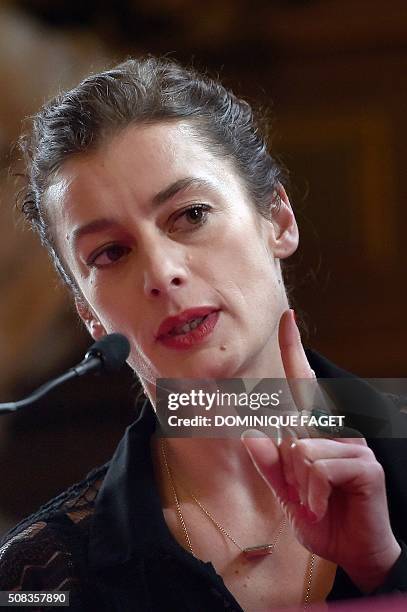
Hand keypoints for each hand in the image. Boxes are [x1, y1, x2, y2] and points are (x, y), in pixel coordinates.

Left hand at [242, 309, 400, 592]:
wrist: (352, 552)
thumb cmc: (322, 516)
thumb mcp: (287, 490)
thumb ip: (269, 463)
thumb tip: (250, 432)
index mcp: (318, 430)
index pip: (303, 383)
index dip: (293, 349)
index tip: (287, 318)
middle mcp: (337, 430)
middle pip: (291, 427)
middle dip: (287, 471)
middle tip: (305, 497)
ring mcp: (353, 445)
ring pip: (301, 449)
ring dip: (300, 485)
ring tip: (318, 501)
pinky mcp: (364, 464)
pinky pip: (318, 466)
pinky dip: (314, 493)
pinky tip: (328, 506)